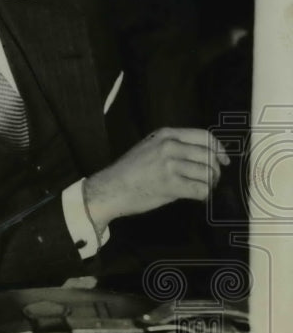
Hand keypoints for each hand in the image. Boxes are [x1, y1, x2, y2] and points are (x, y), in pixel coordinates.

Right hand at [83, 127, 230, 234]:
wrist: (109, 189)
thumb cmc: (127, 172)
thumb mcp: (148, 148)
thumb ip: (172, 147)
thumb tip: (201, 157)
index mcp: (165, 135)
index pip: (204, 137)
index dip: (219, 149)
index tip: (224, 160)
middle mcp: (169, 146)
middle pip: (209, 156)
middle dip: (215, 171)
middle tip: (212, 181)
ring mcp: (169, 164)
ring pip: (207, 173)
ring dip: (210, 184)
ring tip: (203, 190)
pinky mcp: (169, 184)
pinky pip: (200, 189)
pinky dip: (204, 195)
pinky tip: (199, 197)